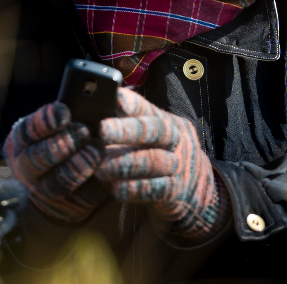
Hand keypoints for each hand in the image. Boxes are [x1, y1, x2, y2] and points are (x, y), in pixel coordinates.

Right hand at [4, 102, 105, 222]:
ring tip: (97, 150)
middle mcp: (26, 167)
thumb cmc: (60, 138)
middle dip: (63, 143)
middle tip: (84, 131)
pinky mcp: (65, 208)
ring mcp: (42, 191)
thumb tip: (95, 99)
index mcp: (21, 140)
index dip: (46, 121)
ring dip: (80, 165)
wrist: (54, 179)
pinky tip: (107, 172)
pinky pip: (81, 200)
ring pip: (58, 182)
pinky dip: (96, 186)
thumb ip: (67, 112)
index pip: (28, 130)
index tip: (65, 112)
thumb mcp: (54, 123)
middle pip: (39, 158)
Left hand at [97, 88, 228, 239]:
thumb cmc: (159, 155)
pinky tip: (116, 190)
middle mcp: (176, 140)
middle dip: (129, 130)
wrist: (196, 191)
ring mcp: (179, 165)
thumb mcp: (151, 137)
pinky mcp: (177, 191)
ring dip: (126, 164)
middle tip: (103, 129)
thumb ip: (129, 125)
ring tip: (101, 169)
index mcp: (167, 122)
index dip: (133, 103)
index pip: (149, 109)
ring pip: (155, 161)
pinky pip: (157, 189)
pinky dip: (135, 189)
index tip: (115, 96)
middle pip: (156, 130)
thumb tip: (91, 112)